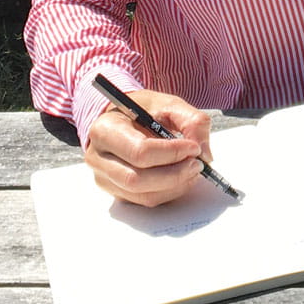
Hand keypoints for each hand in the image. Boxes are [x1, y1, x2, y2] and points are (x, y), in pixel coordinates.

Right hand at [84, 89, 212, 206]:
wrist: (122, 118)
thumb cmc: (143, 110)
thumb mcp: (167, 104)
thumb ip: (191, 121)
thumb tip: (204, 153)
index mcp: (105, 130)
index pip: (138, 151)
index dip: (171, 153)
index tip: (193, 148)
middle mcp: (98, 157)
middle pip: (137, 179)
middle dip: (174, 174)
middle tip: (198, 164)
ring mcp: (105, 178)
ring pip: (142, 195)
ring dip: (174, 185)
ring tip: (192, 170)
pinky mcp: (116, 192)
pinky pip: (145, 200)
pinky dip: (169, 192)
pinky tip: (181, 177)